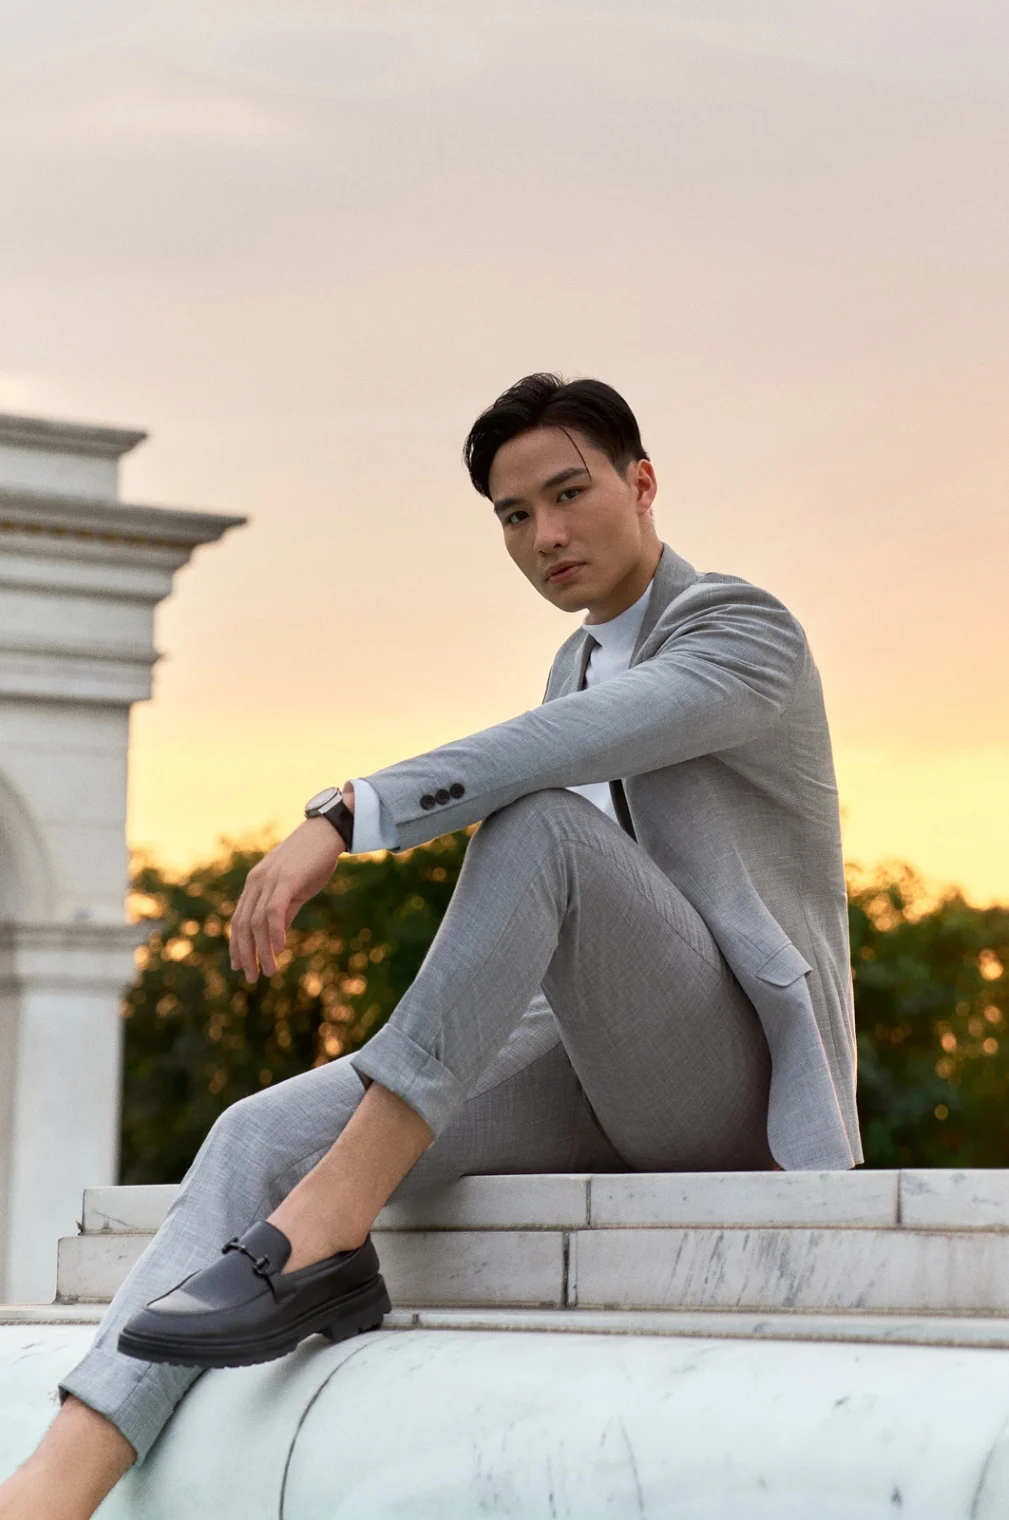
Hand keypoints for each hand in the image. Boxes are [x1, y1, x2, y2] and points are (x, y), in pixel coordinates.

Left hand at [229, 819, 343, 981]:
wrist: (326, 831)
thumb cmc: (312, 860)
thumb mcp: (294, 889)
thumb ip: (284, 911)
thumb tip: (276, 937)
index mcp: (255, 884)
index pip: (239, 919)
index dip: (237, 945)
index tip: (239, 966)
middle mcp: (256, 882)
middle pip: (243, 924)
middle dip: (246, 954)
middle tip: (251, 977)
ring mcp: (269, 880)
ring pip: (257, 922)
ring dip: (262, 950)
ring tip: (269, 971)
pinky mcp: (285, 879)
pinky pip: (274, 910)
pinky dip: (274, 931)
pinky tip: (279, 948)